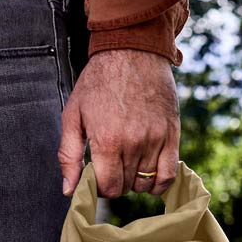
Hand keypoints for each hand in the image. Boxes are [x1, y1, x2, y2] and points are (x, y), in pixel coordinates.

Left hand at [58, 48, 179, 198]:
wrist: (132, 50)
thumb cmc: (98, 81)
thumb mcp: (73, 115)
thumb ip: (69, 156)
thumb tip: (69, 190)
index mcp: (107, 141)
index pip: (109, 188)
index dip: (102, 187)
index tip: (99, 175)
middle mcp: (133, 143)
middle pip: (126, 187)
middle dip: (116, 182)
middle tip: (112, 164)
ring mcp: (155, 140)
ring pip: (146, 184)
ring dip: (135, 181)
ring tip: (128, 163)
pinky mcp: (172, 135)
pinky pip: (168, 175)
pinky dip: (158, 184)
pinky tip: (149, 176)